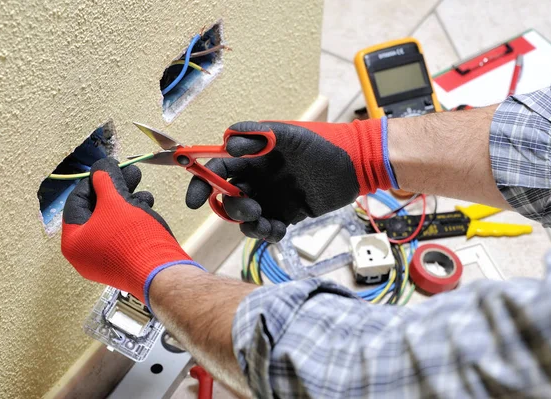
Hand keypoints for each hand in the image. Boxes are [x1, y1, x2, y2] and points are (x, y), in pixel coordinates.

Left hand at [61, 158, 203, 306]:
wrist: (161, 273)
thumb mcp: (115, 202)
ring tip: (145, 194)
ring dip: (128, 204)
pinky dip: (134, 220)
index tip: (108, 169)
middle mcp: (85, 255)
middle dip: (116, 191)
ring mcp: (105, 261)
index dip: (94, 181)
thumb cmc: (133, 242)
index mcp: (73, 242)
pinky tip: (148, 210)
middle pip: (97, 212)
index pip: (76, 201)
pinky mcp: (124, 263)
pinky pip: (124, 236)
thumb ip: (105, 181)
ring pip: (113, 223)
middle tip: (130, 174)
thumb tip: (101, 168)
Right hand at [185, 119, 392, 241]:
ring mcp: (272, 197)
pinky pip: (268, 228)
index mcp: (254, 156)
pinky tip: (278, 229)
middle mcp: (259, 177)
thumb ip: (262, 134)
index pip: (219, 168)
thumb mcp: (293, 136)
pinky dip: (267, 233)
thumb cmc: (325, 144)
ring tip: (267, 222)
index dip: (202, 182)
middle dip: (232, 208)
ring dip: (249, 224)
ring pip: (246, 217)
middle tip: (252, 208)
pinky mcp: (287, 214)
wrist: (355, 167)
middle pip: (228, 197)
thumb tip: (228, 139)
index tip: (195, 200)